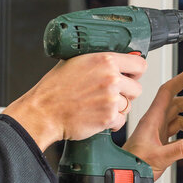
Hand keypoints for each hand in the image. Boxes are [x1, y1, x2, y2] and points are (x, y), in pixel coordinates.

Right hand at [3, 53, 146, 150]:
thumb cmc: (54, 89)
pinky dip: (111, 122)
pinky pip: (121, 121)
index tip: (131, 77)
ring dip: (117, 108)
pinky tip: (97, 116)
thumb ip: (98, 60)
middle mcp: (110, 78)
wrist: (43, 111)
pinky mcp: (108, 117)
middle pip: (137, 88)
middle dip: (126, 93)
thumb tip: (116, 60)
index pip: (140, 65)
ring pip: (128, 106)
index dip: (136, 73)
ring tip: (98, 106)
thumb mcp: (75, 62)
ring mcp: (110, 99)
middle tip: (111, 95)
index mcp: (104, 61)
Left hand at [123, 68, 182, 180]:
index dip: (180, 80)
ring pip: (177, 117)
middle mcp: (154, 123)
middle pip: (175, 103)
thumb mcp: (159, 156)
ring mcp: (157, 132)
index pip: (167, 91)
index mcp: (152, 119)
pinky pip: (176, 131)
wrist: (121, 177)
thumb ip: (182, 149)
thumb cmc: (130, 165)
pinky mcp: (159, 143)